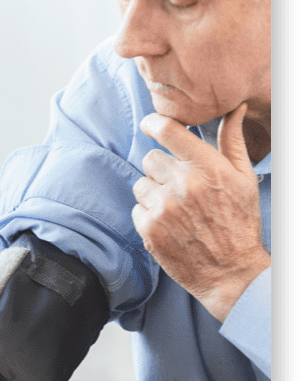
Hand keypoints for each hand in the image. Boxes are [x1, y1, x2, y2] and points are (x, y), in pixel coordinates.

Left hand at [132, 103, 269, 320]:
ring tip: (176, 209)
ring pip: (141, 184)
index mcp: (207, 167)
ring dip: (153, 193)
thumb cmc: (240, 222)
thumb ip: (232, 141)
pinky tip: (170, 226)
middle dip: (162, 170)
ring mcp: (163, 207)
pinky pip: (137, 209)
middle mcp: (183, 184)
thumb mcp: (244, 178)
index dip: (153, 122)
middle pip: (150, 158)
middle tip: (180, 188)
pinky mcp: (149, 229)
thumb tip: (235, 108)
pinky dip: (149, 215)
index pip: (168, 130)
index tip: (149, 124)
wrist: (231, 272)